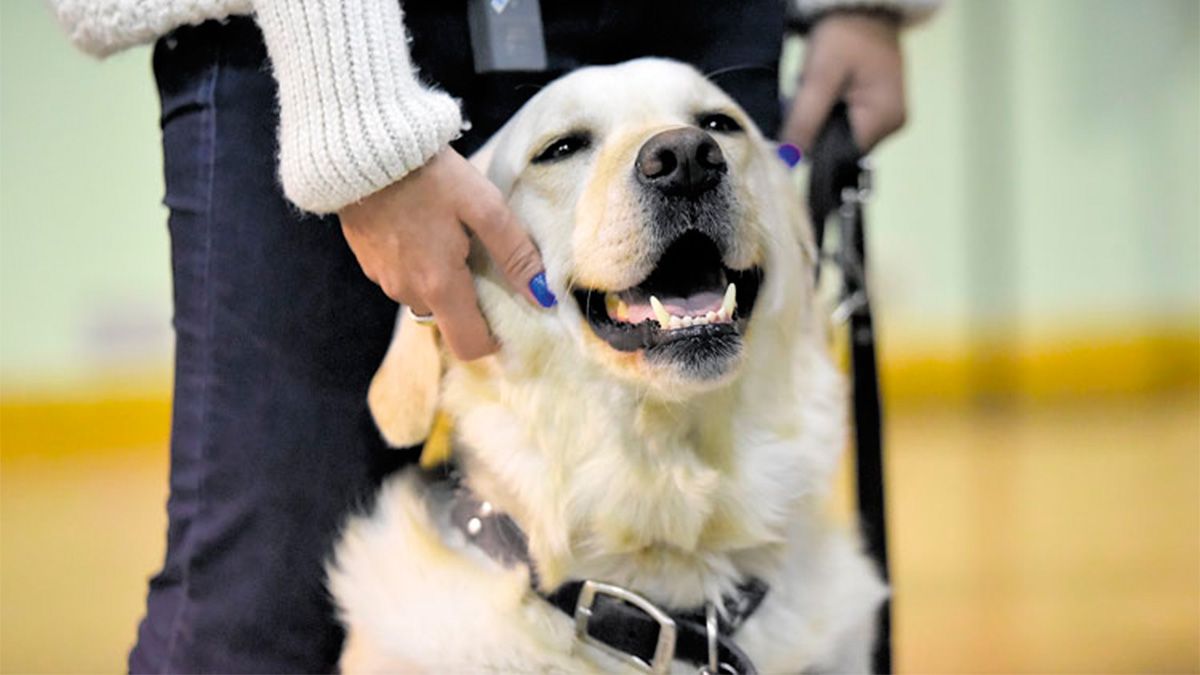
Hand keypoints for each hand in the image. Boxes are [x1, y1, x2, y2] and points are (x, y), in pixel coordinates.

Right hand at [339, 148, 551, 359]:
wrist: (364, 146)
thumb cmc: (431, 175)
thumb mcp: (485, 207)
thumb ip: (515, 254)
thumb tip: (543, 296)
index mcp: (439, 285)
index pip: (469, 345)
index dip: (494, 339)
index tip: (509, 315)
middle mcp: (407, 292)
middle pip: (448, 319)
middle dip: (469, 299)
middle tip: (480, 256)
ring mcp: (382, 279)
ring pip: (424, 296)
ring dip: (442, 279)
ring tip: (450, 234)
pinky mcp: (367, 261)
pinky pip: (402, 277)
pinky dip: (418, 263)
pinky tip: (422, 227)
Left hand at [783, 11, 905, 152]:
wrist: (862, 6)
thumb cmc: (844, 35)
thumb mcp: (819, 76)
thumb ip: (805, 120)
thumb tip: (788, 161)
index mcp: (885, 121)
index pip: (841, 157)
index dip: (813, 147)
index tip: (796, 125)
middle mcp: (892, 126)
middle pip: (841, 148)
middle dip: (816, 130)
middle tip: (803, 99)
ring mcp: (887, 117)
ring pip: (840, 136)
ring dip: (820, 121)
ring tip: (813, 92)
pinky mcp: (878, 107)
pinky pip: (845, 122)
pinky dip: (828, 112)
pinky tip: (823, 93)